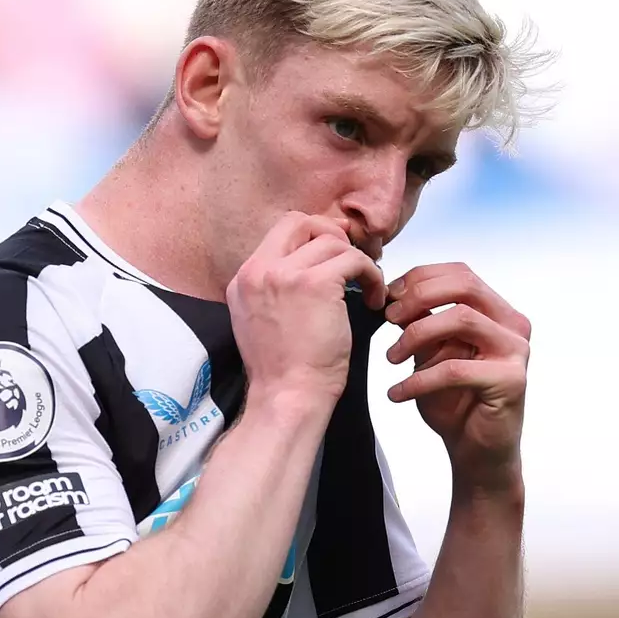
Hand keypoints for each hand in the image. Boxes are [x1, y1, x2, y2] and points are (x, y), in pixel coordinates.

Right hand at [228, 212, 386, 408]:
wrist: (286, 396)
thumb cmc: (283, 370)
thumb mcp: (262, 320)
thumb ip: (275, 289)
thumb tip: (309, 266)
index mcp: (244, 279)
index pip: (279, 232)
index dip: (311, 235)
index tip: (333, 253)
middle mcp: (258, 270)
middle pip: (300, 221)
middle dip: (332, 234)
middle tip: (352, 260)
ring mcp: (285, 274)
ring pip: (332, 241)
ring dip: (357, 261)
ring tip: (367, 288)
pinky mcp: (315, 284)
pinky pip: (354, 259)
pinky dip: (371, 275)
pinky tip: (373, 298)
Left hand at [382, 263, 529, 483]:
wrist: (478, 453)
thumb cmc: (456, 403)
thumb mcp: (431, 355)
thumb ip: (422, 324)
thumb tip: (395, 296)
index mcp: (497, 312)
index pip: (460, 274)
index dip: (420, 278)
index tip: (388, 298)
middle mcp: (512, 325)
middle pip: (464, 286)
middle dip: (418, 297)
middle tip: (389, 319)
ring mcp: (515, 351)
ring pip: (461, 319)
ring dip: (416, 334)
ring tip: (391, 358)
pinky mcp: (510, 381)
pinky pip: (455, 369)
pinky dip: (419, 380)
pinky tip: (397, 393)